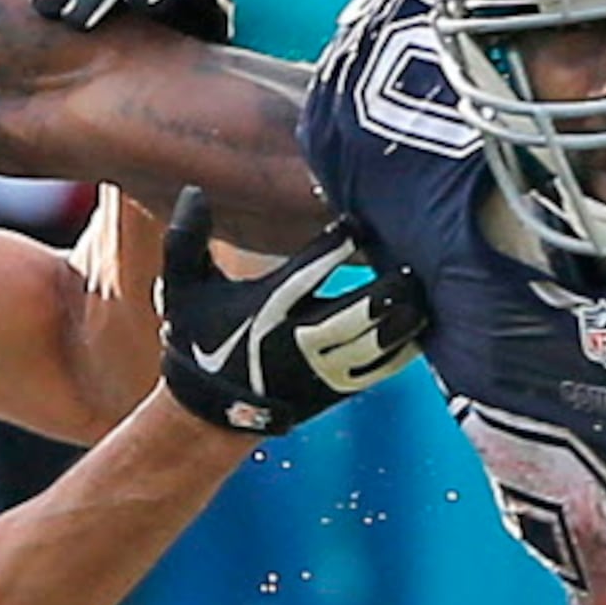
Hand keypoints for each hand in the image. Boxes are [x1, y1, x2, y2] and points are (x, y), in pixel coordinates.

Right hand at [156, 186, 424, 434]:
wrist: (212, 412)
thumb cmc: (200, 340)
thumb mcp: (183, 290)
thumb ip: (185, 240)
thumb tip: (195, 192)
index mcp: (268, 307)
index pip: (311, 269)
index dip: (340, 243)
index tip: (357, 221)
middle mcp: (300, 340)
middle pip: (357, 312)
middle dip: (388, 288)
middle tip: (410, 259)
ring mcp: (325, 368)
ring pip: (379, 342)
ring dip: (405, 316)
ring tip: (421, 288)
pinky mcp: (341, 389)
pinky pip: (386, 367)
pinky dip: (407, 344)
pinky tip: (422, 318)